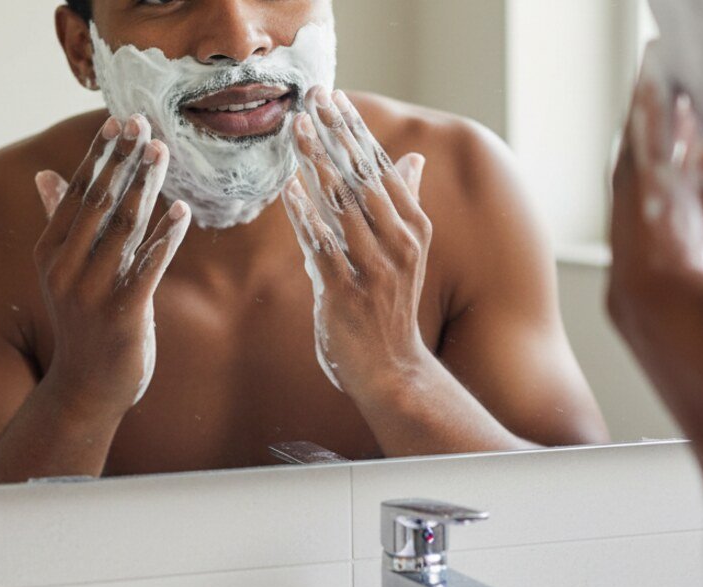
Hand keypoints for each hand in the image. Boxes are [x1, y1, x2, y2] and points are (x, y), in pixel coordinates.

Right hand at [33, 115, 190, 416]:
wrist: (86, 388)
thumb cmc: (82, 324)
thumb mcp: (62, 271)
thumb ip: (58, 221)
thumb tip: (45, 175)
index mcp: (51, 253)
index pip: (77, 193)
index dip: (99, 156)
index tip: (119, 122)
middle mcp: (67, 268)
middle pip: (99, 203)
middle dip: (123, 161)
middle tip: (144, 123)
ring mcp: (93, 292)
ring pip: (124, 228)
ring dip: (145, 187)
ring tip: (164, 152)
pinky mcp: (124, 313)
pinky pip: (148, 267)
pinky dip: (165, 238)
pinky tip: (182, 213)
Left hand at [282, 87, 429, 395]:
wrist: (394, 371)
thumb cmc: (393, 308)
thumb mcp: (408, 253)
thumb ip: (406, 204)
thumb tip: (414, 158)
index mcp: (414, 229)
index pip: (382, 168)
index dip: (356, 132)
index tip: (334, 98)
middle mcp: (399, 244)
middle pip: (364, 178)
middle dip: (337, 135)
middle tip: (313, 99)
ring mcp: (375, 268)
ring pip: (343, 206)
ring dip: (319, 164)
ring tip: (298, 129)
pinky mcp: (346, 293)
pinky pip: (322, 246)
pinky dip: (306, 215)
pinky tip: (288, 188)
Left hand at [607, 82, 702, 485]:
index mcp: (646, 278)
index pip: (633, 176)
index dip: (645, 119)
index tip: (658, 74)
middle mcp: (631, 290)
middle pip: (631, 192)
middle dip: (650, 135)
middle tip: (670, 85)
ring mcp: (642, 309)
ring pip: (644, 219)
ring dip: (663, 171)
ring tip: (685, 123)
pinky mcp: (660, 324)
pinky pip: (657, 247)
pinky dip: (673, 210)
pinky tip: (696, 197)